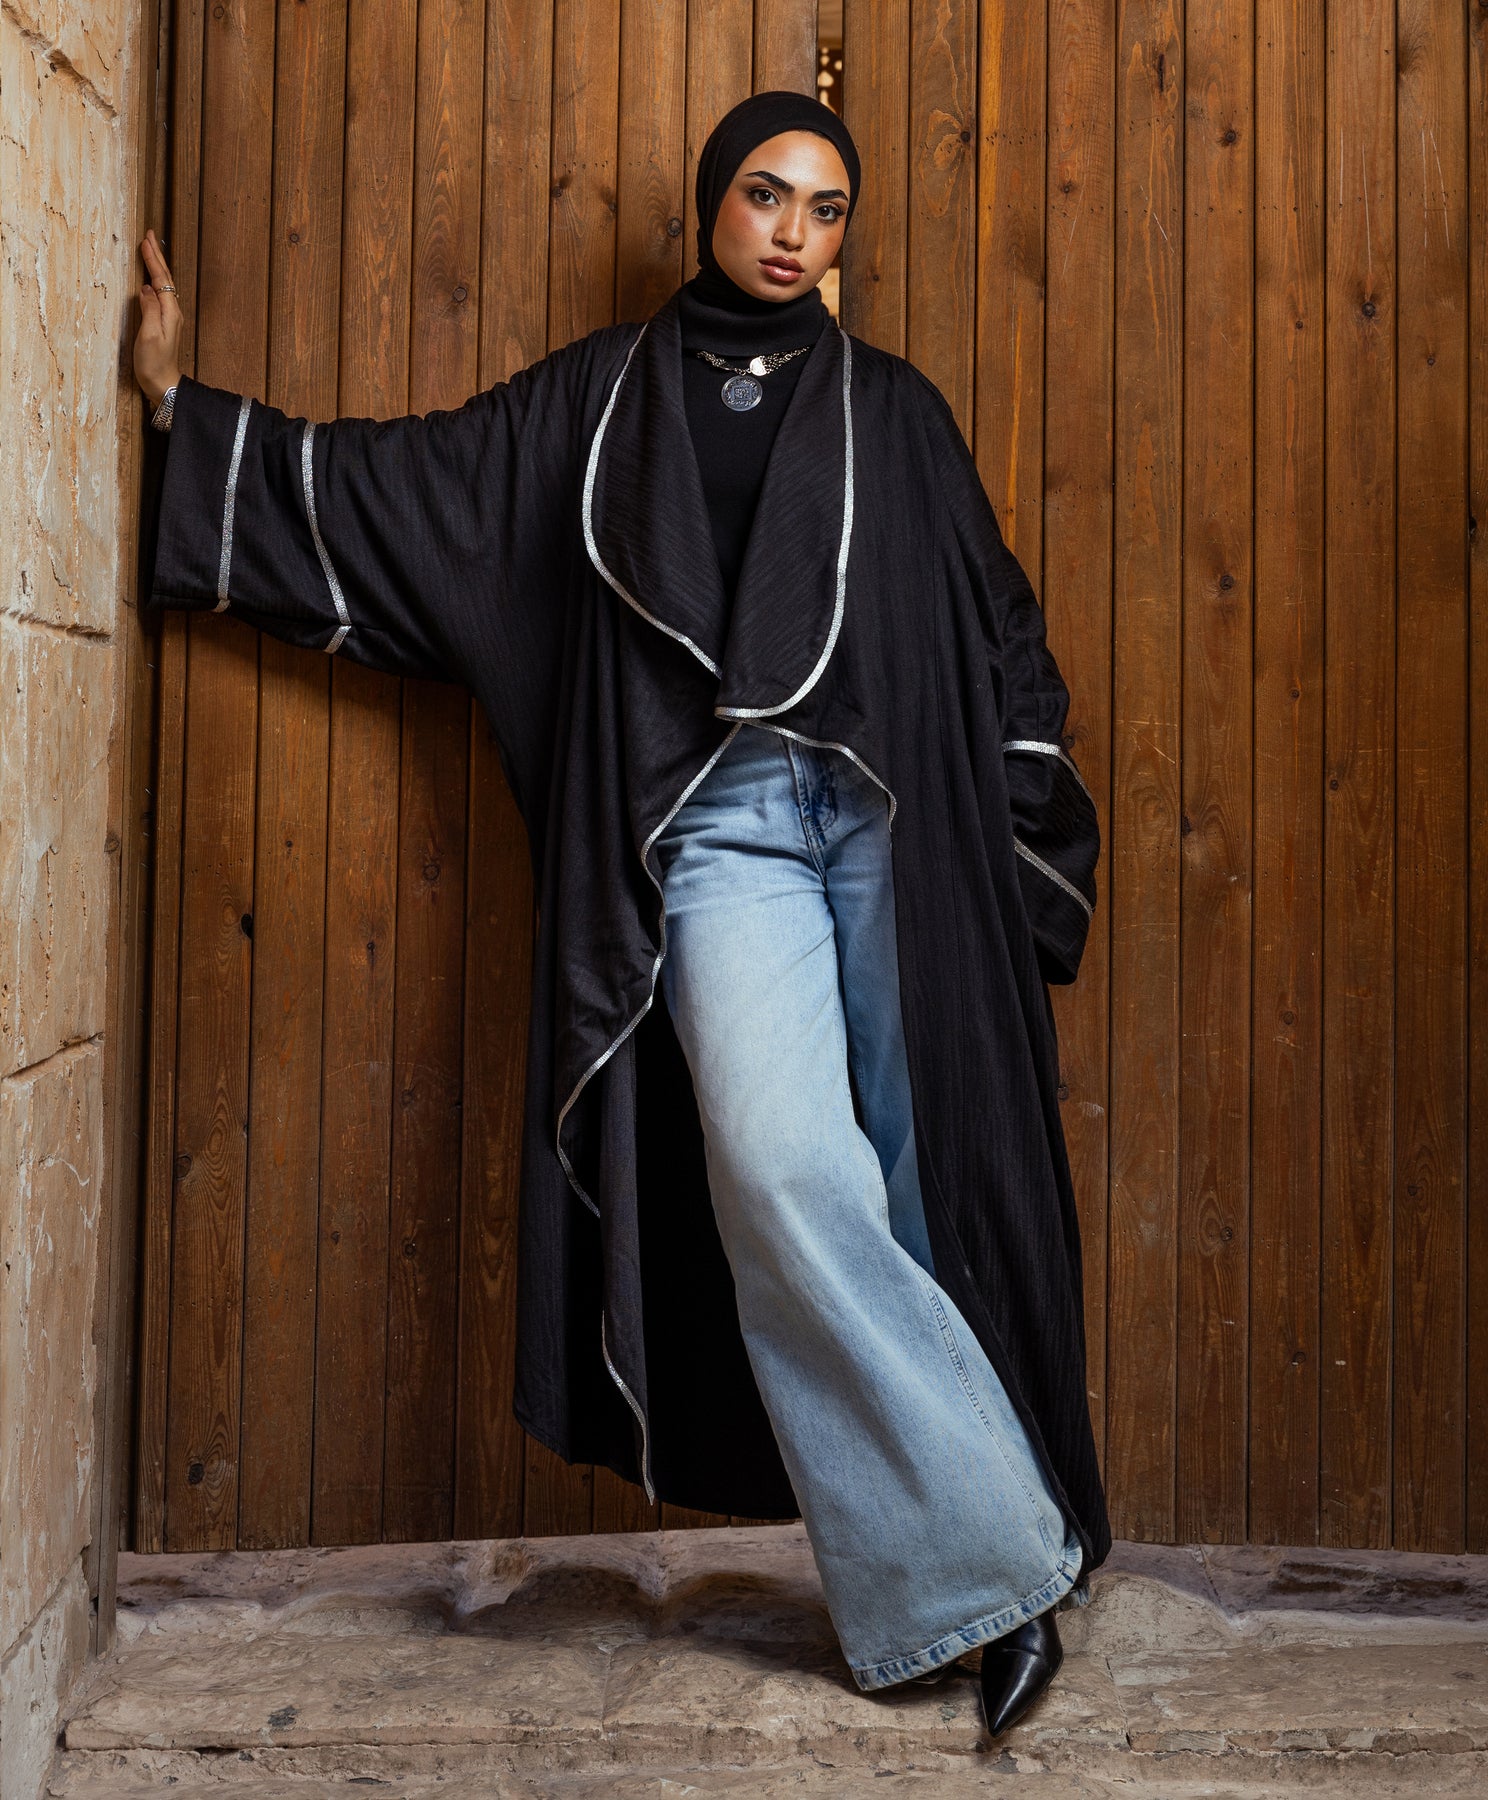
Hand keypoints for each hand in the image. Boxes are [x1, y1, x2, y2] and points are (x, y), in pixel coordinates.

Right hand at [135, 229, 183, 408]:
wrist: (162, 384)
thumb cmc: (154, 363)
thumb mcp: (150, 335)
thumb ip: (149, 309)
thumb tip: (147, 289)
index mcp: (169, 311)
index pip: (161, 278)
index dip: (153, 258)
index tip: (146, 239)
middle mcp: (172, 312)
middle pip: (165, 278)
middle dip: (157, 256)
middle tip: (150, 235)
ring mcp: (168, 318)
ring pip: (163, 285)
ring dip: (156, 266)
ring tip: (150, 250)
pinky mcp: (162, 324)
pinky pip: (159, 295)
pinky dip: (154, 281)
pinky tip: (149, 279)